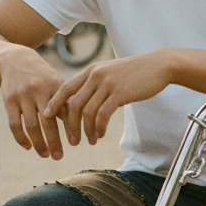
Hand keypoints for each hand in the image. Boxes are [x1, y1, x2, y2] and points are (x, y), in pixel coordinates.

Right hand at [0, 47, 67, 157]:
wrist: (15, 59)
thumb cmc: (42, 75)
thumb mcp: (56, 82)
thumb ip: (66, 102)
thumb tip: (80, 127)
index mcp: (55, 85)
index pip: (65, 111)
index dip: (71, 128)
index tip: (75, 143)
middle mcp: (39, 89)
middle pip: (48, 122)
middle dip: (54, 142)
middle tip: (59, 156)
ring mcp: (23, 95)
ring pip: (32, 126)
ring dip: (39, 143)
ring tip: (45, 155)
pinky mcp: (9, 100)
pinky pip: (15, 124)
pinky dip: (21, 138)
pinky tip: (28, 146)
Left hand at [46, 50, 173, 144]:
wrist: (159, 65)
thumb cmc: (135, 72)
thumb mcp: (111, 74)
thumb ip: (97, 86)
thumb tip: (88, 106)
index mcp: (90, 71)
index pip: (65, 88)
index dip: (54, 103)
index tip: (47, 117)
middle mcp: (95, 75)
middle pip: (74, 104)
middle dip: (70, 125)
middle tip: (73, 141)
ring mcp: (107, 83)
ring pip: (87, 112)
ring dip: (86, 130)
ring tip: (90, 141)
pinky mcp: (120, 93)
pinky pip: (103, 114)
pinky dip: (99, 128)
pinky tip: (100, 134)